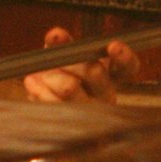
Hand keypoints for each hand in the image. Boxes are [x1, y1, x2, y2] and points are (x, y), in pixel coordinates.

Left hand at [22, 27, 137, 103]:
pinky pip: (52, 105)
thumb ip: (62, 43)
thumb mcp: (64, 56)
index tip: (112, 45)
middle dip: (72, 62)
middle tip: (59, 61)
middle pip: (96, 74)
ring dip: (52, 77)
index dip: (124, 57)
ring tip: (41, 75)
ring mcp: (89, 113)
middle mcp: (105, 95)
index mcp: (111, 75)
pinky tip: (33, 83)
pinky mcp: (69, 126)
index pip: (128, 67)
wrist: (43, 104)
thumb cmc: (61, 75)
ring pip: (70, 89)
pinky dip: (39, 91)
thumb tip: (57, 35)